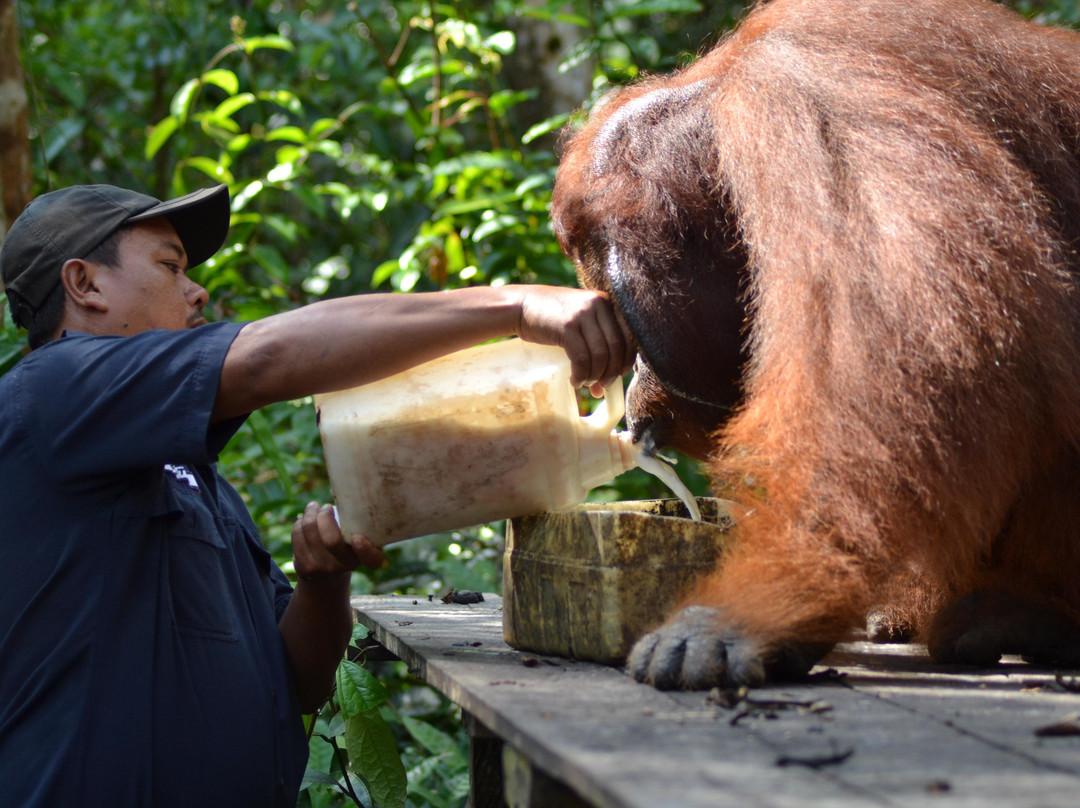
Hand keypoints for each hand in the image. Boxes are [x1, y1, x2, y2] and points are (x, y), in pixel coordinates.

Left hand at [291, 501, 383, 581]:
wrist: (328, 574)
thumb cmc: (347, 543)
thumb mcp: (360, 533)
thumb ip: (357, 519)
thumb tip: (341, 493)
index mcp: (365, 555)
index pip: (372, 559)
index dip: (364, 550)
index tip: (357, 537)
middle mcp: (346, 565)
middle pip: (331, 541)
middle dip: (324, 516)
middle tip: (326, 507)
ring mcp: (324, 569)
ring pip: (310, 532)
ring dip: (310, 513)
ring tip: (313, 507)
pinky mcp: (305, 568)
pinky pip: (297, 535)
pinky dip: (300, 522)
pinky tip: (304, 519)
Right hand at [515, 286, 636, 394]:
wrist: (520, 306)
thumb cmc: (551, 317)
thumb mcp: (580, 319)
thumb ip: (597, 339)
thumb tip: (608, 380)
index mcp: (606, 302)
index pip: (628, 334)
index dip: (627, 358)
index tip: (620, 374)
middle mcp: (598, 304)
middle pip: (616, 347)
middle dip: (611, 372)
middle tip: (602, 386)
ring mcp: (582, 314)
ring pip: (600, 354)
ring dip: (595, 375)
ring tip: (586, 383)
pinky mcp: (567, 326)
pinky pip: (582, 358)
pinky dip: (581, 374)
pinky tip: (575, 381)